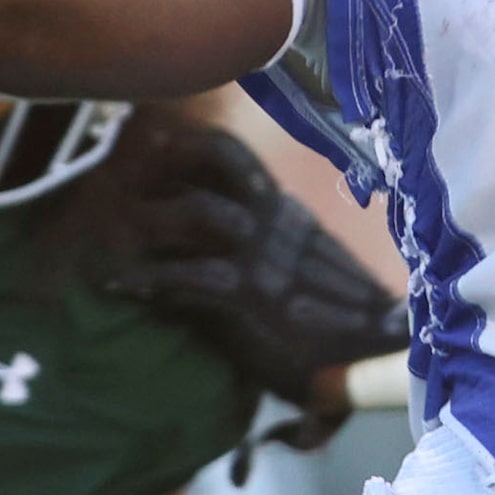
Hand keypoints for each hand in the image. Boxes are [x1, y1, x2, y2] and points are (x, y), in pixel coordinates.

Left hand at [101, 125, 412, 405]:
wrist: (378, 347)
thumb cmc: (345, 319)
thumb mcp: (307, 272)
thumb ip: (274, 253)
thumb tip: (235, 250)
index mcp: (286, 211)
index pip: (236, 159)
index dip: (192, 147)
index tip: (155, 149)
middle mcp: (275, 218)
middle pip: (224, 157)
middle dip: (174, 153)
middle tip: (135, 164)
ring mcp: (264, 251)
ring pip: (202, 208)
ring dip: (153, 216)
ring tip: (116, 226)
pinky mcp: (253, 291)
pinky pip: (190, 276)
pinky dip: (149, 280)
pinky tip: (119, 287)